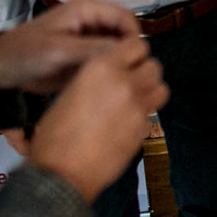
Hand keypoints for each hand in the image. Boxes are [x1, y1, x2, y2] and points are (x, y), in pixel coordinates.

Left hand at [0, 0, 140, 93]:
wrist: (1, 70)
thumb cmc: (27, 53)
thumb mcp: (59, 51)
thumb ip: (93, 49)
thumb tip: (129, 53)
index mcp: (87, 9)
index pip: (126, 17)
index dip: (134, 38)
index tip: (134, 63)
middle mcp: (93, 20)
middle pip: (125, 32)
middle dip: (130, 52)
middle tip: (129, 77)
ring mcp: (90, 38)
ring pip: (118, 47)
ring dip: (121, 62)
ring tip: (122, 83)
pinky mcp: (86, 55)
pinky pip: (107, 59)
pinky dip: (111, 69)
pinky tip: (111, 85)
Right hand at [28, 37, 168, 200]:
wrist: (62, 172)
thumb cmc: (54, 134)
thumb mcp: (71, 91)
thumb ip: (96, 78)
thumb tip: (110, 77)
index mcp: (102, 68)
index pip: (136, 44)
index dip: (133, 53)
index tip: (127, 61)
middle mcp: (125, 83)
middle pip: (154, 65)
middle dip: (144, 72)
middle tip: (130, 82)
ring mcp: (138, 107)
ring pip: (161, 88)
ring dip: (150, 91)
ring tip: (135, 100)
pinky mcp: (143, 130)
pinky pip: (153, 113)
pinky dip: (144, 115)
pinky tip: (128, 124)